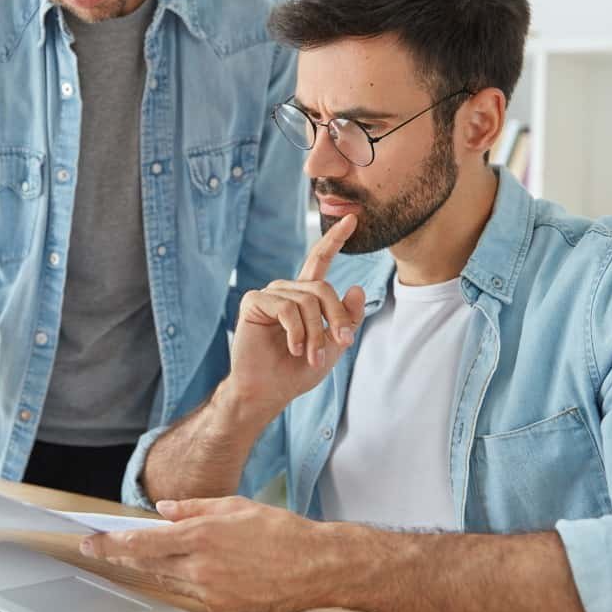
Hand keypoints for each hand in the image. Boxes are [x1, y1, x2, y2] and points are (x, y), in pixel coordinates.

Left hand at [79, 497, 343, 611]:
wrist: (316, 566)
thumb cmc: (281, 531)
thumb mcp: (234, 505)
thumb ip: (194, 507)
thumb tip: (163, 510)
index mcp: (203, 535)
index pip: (143, 542)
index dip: (112, 543)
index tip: (92, 541)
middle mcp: (202, 566)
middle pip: (147, 564)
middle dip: (120, 556)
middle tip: (99, 548)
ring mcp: (211, 591)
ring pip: (166, 580)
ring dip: (147, 568)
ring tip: (134, 556)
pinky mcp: (221, 609)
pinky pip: (189, 593)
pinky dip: (179, 579)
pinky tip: (177, 569)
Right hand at [228, 214, 365, 413]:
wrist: (267, 391)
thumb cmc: (296, 371)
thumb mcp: (332, 345)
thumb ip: (346, 319)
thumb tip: (357, 287)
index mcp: (304, 295)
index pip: (320, 260)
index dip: (335, 239)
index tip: (352, 219)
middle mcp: (287, 289)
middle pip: (323, 288)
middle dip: (336, 318)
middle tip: (341, 343)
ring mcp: (269, 294)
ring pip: (307, 301)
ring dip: (315, 334)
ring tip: (310, 357)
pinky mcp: (254, 302)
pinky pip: (287, 307)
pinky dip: (296, 332)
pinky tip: (294, 348)